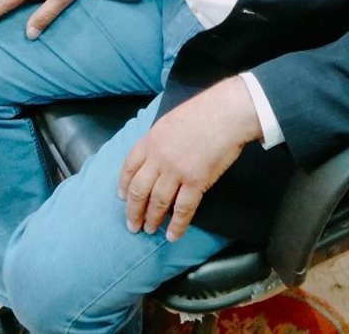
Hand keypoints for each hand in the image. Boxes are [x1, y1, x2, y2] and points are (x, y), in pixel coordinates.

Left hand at [119, 77, 262, 241]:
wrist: (226, 113)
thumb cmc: (202, 111)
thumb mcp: (169, 121)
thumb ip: (158, 140)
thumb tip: (154, 156)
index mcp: (150, 141)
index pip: (129, 167)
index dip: (124, 185)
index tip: (122, 197)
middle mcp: (158, 158)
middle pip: (139, 189)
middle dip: (133, 210)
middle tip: (133, 224)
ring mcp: (176, 171)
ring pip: (158, 202)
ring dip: (152, 219)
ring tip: (149, 230)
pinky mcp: (196, 182)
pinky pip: (183, 209)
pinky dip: (177, 225)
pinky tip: (172, 235)